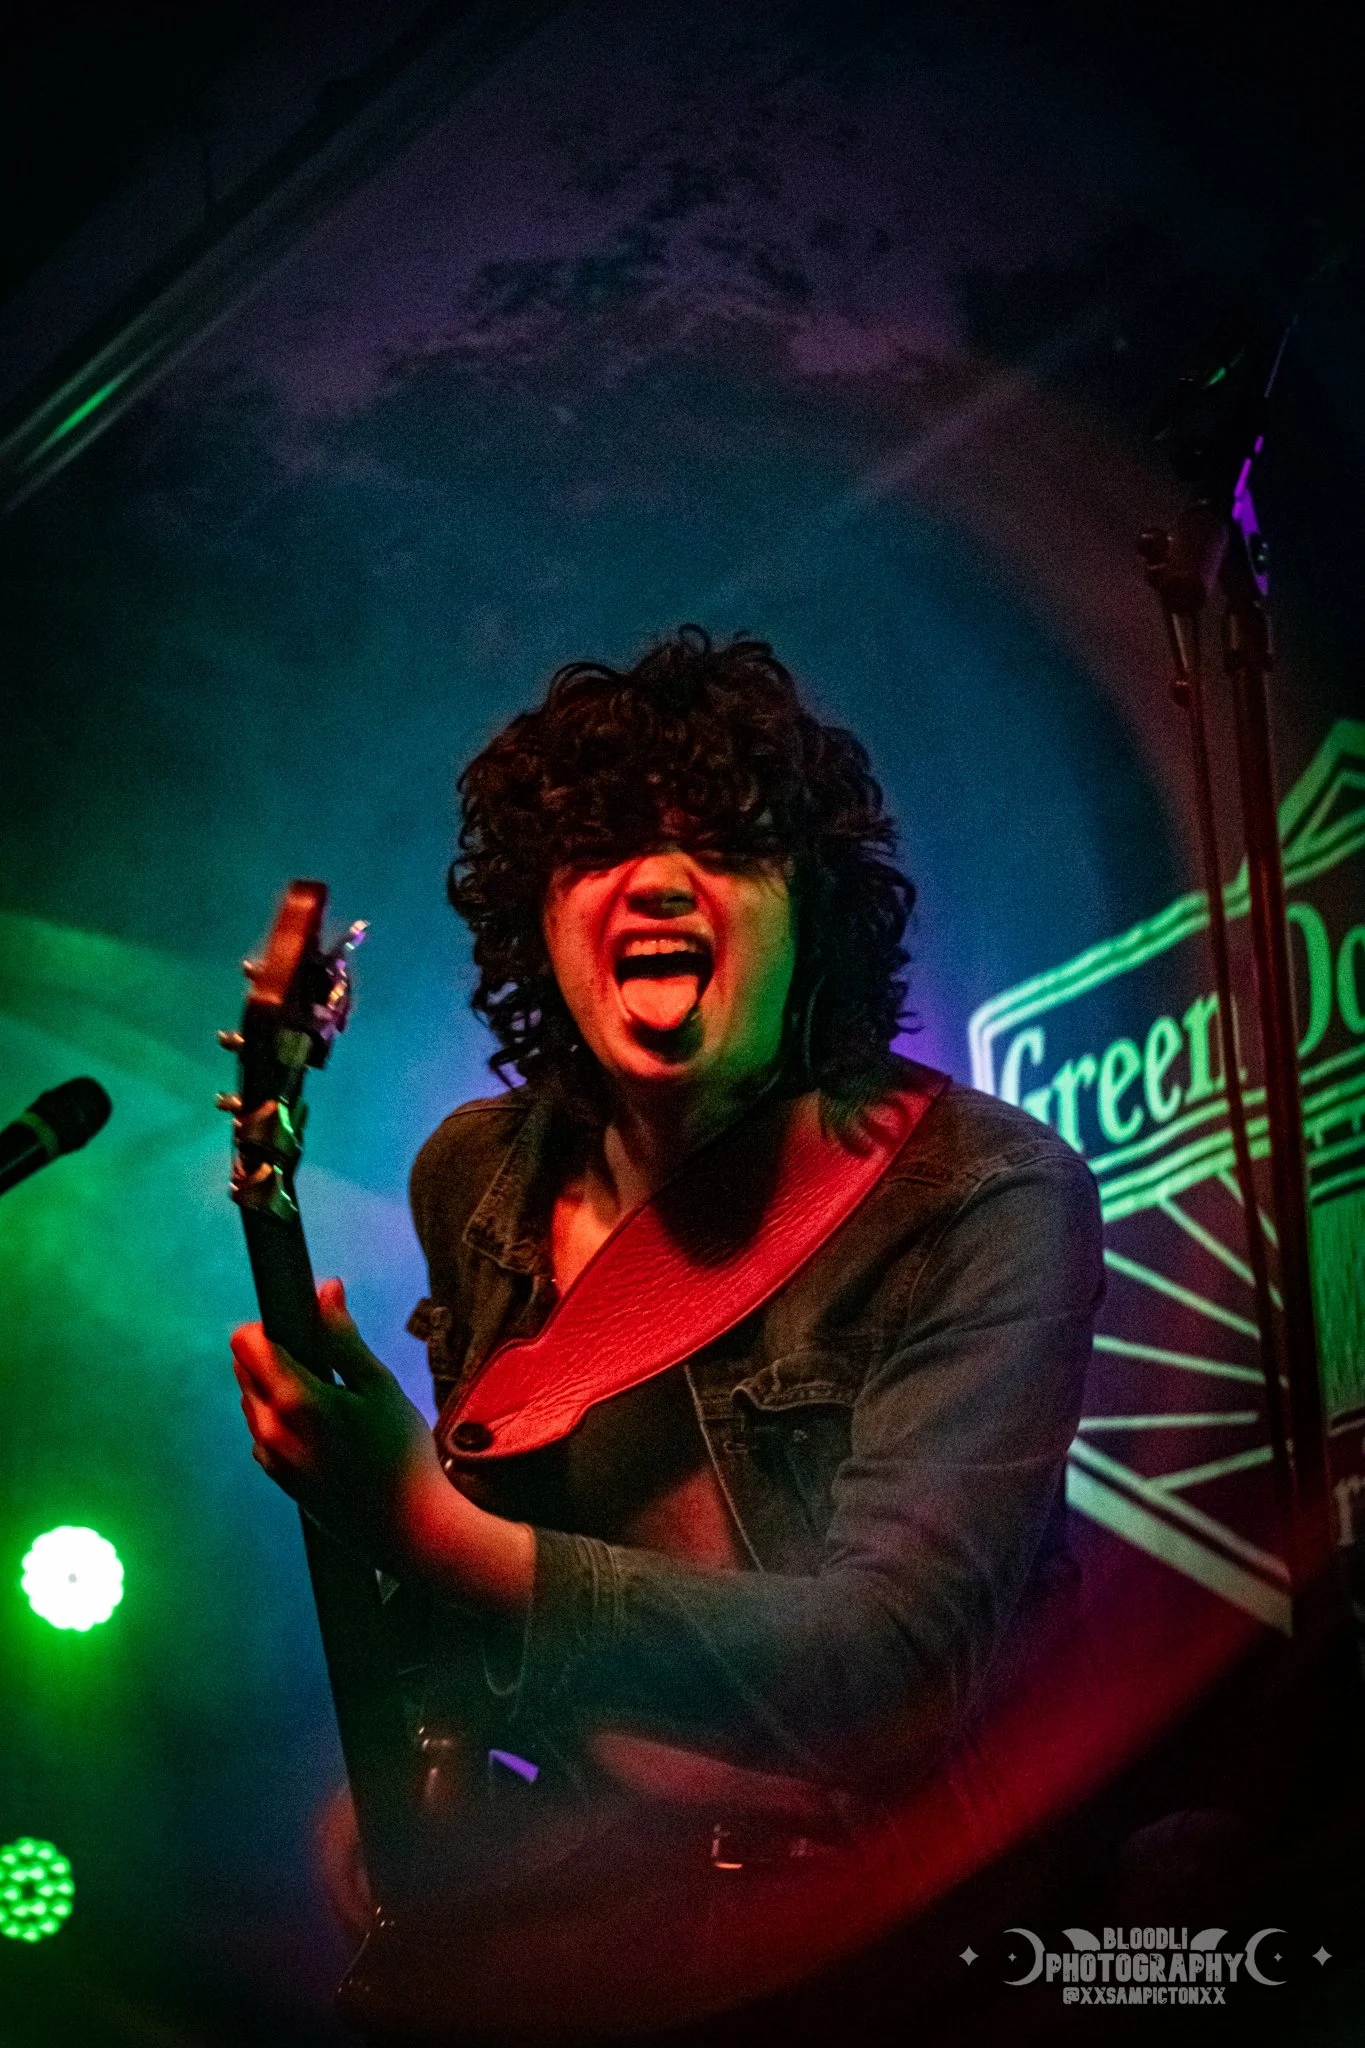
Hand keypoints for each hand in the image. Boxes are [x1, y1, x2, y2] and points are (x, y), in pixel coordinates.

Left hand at [231, 1278, 447, 1573]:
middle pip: (245, 1369)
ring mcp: (270, 1457)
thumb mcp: (380, 1386)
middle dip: (274, 1354)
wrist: (407, 1528)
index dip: (269, 1325)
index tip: (303, 1328)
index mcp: (293, 1399)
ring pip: (254, 1402)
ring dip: (278, 1388)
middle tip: (327, 1362)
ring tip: (332, 1398)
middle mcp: (269, 1428)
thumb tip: (325, 1289)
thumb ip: (343, 1337)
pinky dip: (284, 1421)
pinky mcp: (278, 1479)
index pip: (245, 1342)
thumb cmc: (401, 1453)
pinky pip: (265, 1434)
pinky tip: (326, 1431)